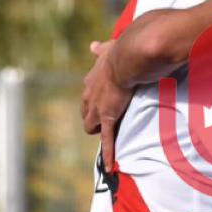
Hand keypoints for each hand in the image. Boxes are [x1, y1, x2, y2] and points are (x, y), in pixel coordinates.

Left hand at [82, 40, 133, 171]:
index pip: (88, 96)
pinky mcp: (108, 118)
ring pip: (91, 126)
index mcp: (91, 80)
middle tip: (108, 120)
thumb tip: (93, 45)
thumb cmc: (121, 51)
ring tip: (112, 134)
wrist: (126, 59)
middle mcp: (89, 96)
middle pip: (86, 114)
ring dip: (100, 130)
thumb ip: (100, 50)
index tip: (103, 103)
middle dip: (95, 118)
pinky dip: (109, 153)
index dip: (95, 101)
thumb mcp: (107, 48)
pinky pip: (107, 139)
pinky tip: (110, 166)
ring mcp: (97, 109)